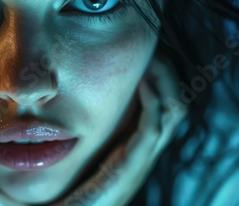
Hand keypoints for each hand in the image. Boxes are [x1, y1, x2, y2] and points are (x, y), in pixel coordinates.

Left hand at [55, 57, 187, 205]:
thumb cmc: (65, 188)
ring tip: (152, 57)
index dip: (161, 78)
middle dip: (168, 74)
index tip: (147, 53)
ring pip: (170, 112)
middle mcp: (142, 154)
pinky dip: (153, 101)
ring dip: (165, 81)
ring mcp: (139, 162)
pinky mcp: (129, 170)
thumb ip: (80, 126)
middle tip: (153, 49)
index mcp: (134, 147)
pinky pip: (152, 128)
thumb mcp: (79, 149)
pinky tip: (143, 80)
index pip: (162, 106)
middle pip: (173, 105)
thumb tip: (69, 90)